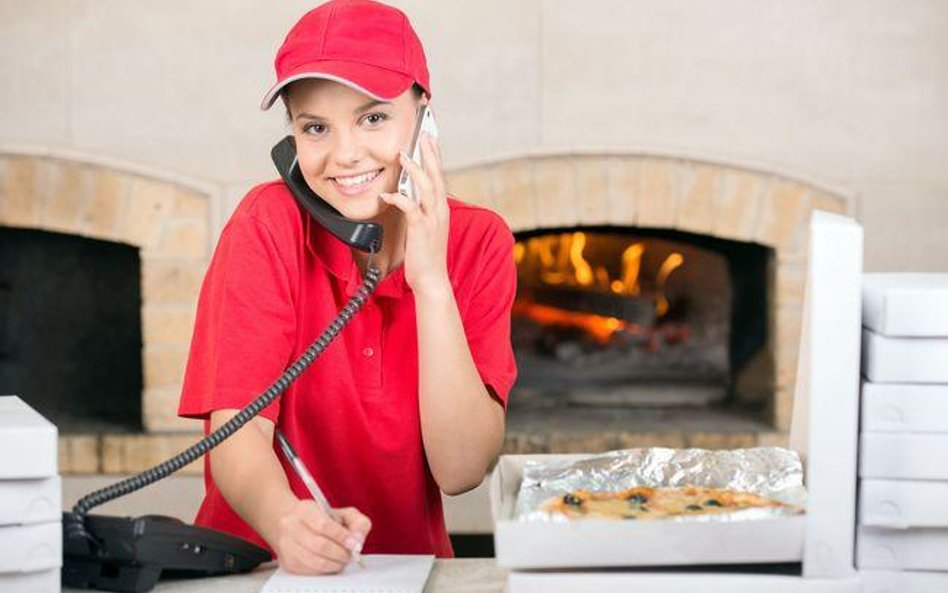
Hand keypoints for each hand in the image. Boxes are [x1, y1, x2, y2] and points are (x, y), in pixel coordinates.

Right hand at [272, 499, 371, 574]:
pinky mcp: (288, 562)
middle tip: (350, 554)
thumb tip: (358, 540)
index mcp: (304, 509)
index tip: (353, 543)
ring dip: (335, 563)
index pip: (323, 525)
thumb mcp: (344, 514)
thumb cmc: (323, 520)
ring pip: (315, 561)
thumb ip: (358, 523)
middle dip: (340, 553)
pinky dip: (326, 570)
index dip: (341, 536)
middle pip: (320, 545)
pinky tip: (331, 562)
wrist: (297, 526)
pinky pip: (311, 571)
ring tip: (342, 559)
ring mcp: (286, 545)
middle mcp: (291, 525)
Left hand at [380, 133, 450, 298]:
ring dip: (415, 170)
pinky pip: (410, 208)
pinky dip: (399, 198)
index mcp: (440, 209)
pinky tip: (388, 194)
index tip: (430, 139)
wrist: (432, 278)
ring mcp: (432, 219)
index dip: (435, 157)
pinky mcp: (421, 229)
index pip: (439, 177)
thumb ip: (419, 210)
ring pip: (426, 187)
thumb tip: (408, 196)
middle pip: (436, 175)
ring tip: (404, 155)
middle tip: (424, 134)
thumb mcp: (425, 228)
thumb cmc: (426, 255)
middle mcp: (439, 211)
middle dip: (430, 153)